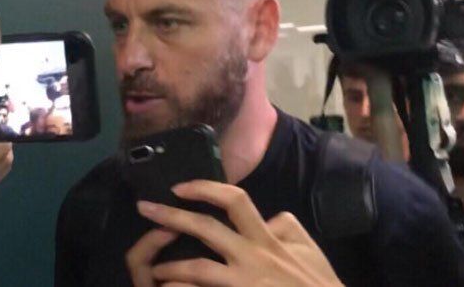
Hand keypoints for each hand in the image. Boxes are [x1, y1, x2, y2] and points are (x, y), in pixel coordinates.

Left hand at [126, 180, 342, 286]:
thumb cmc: (320, 285)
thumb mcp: (307, 248)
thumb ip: (284, 226)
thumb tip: (265, 217)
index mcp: (267, 238)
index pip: (234, 200)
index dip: (204, 187)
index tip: (180, 186)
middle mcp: (252, 257)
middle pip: (204, 228)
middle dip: (170, 215)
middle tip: (143, 208)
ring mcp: (244, 284)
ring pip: (196, 269)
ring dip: (168, 268)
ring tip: (153, 271)